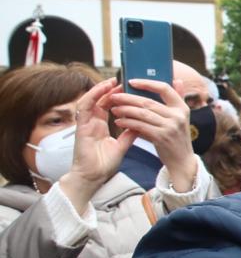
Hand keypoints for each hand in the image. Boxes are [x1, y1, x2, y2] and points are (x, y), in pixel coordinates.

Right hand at [56, 78, 136, 213]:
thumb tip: (142, 122)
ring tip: (114, 80)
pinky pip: (85, 107)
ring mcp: (85, 123)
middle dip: (112, 90)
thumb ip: (130, 133)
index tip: (131, 89)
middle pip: (101, 100)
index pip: (109, 106)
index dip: (118, 96)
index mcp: (101, 126)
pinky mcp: (80, 126)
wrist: (93, 177)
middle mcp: (92, 122)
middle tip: (125, 80)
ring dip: (102, 89)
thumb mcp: (122, 146)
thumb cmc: (104, 164)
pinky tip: (103, 89)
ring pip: (91, 99)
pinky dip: (93, 96)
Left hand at [102, 79, 195, 191]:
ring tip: (114, 109)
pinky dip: (128, 123)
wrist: (182, 160)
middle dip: (128, 98)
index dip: (147, 83)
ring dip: (125, 110)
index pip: (165, 88)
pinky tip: (119, 122)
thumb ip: (178, 98)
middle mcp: (178, 116)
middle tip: (114, 96)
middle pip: (148, 101)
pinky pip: (140, 126)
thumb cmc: (177, 137)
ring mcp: (170, 126)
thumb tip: (176, 80)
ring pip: (142, 113)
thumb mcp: (181, 117)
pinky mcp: (162, 137)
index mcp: (182, 107)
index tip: (131, 81)